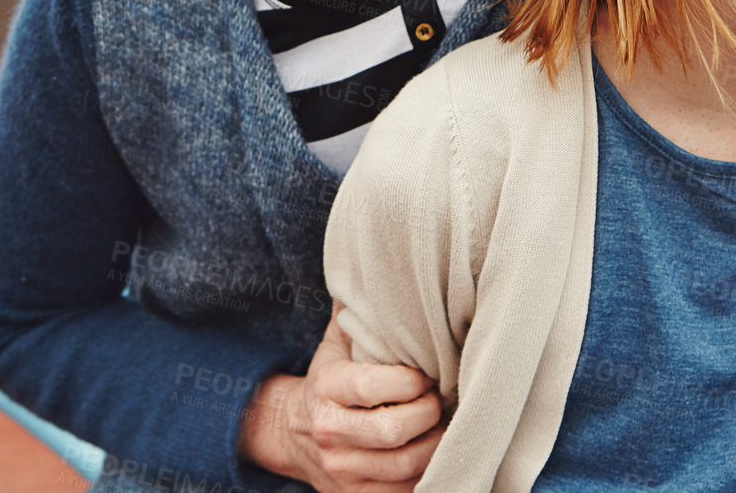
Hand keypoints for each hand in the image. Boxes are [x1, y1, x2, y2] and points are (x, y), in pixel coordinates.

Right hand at [240, 304, 443, 491]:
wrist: (291, 434)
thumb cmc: (327, 381)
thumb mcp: (334, 344)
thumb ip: (356, 312)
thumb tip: (378, 265)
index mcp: (325, 388)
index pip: (372, 386)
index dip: (410, 382)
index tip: (426, 375)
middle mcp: (329, 431)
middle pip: (393, 431)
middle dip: (429, 414)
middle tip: (441, 400)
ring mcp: (341, 470)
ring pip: (404, 466)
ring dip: (436, 446)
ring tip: (445, 426)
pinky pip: (403, 492)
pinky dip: (428, 474)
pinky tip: (436, 453)